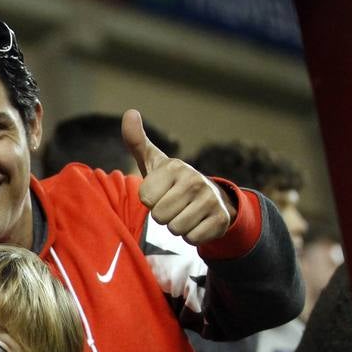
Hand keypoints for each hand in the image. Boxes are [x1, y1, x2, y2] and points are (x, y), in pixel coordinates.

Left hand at [122, 108, 235, 244]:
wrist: (210, 199)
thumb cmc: (171, 181)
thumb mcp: (153, 162)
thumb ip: (136, 141)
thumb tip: (130, 112)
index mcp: (175, 167)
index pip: (146, 198)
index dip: (150, 200)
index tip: (160, 192)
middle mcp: (194, 180)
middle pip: (160, 216)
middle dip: (162, 215)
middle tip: (173, 205)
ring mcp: (210, 200)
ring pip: (175, 229)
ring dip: (176, 226)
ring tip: (184, 213)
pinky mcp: (221, 219)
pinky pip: (192, 239)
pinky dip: (191, 236)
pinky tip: (197, 223)